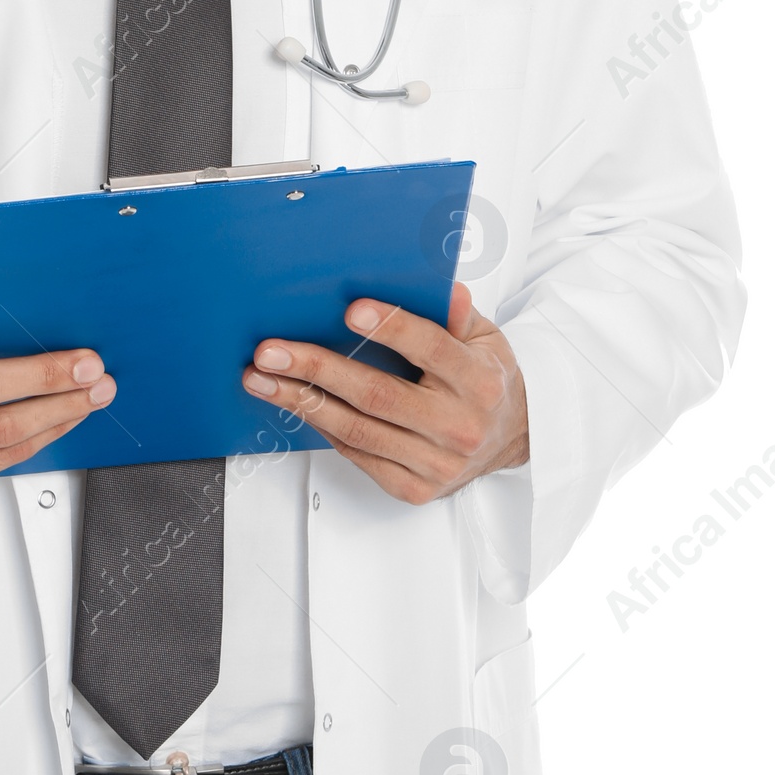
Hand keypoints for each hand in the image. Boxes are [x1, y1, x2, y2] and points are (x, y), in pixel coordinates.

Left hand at [242, 284, 528, 504]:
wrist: (512, 439)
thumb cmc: (486, 379)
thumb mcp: (484, 337)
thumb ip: (457, 313)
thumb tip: (444, 287)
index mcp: (478, 381)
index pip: (432, 349)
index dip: (392, 328)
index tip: (352, 311)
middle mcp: (458, 426)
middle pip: (378, 395)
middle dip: (318, 370)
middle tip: (272, 351)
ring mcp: (435, 463)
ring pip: (357, 430)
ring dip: (301, 402)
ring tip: (261, 379)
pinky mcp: (414, 488)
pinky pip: (357, 453)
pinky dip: (321, 426)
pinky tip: (294, 403)